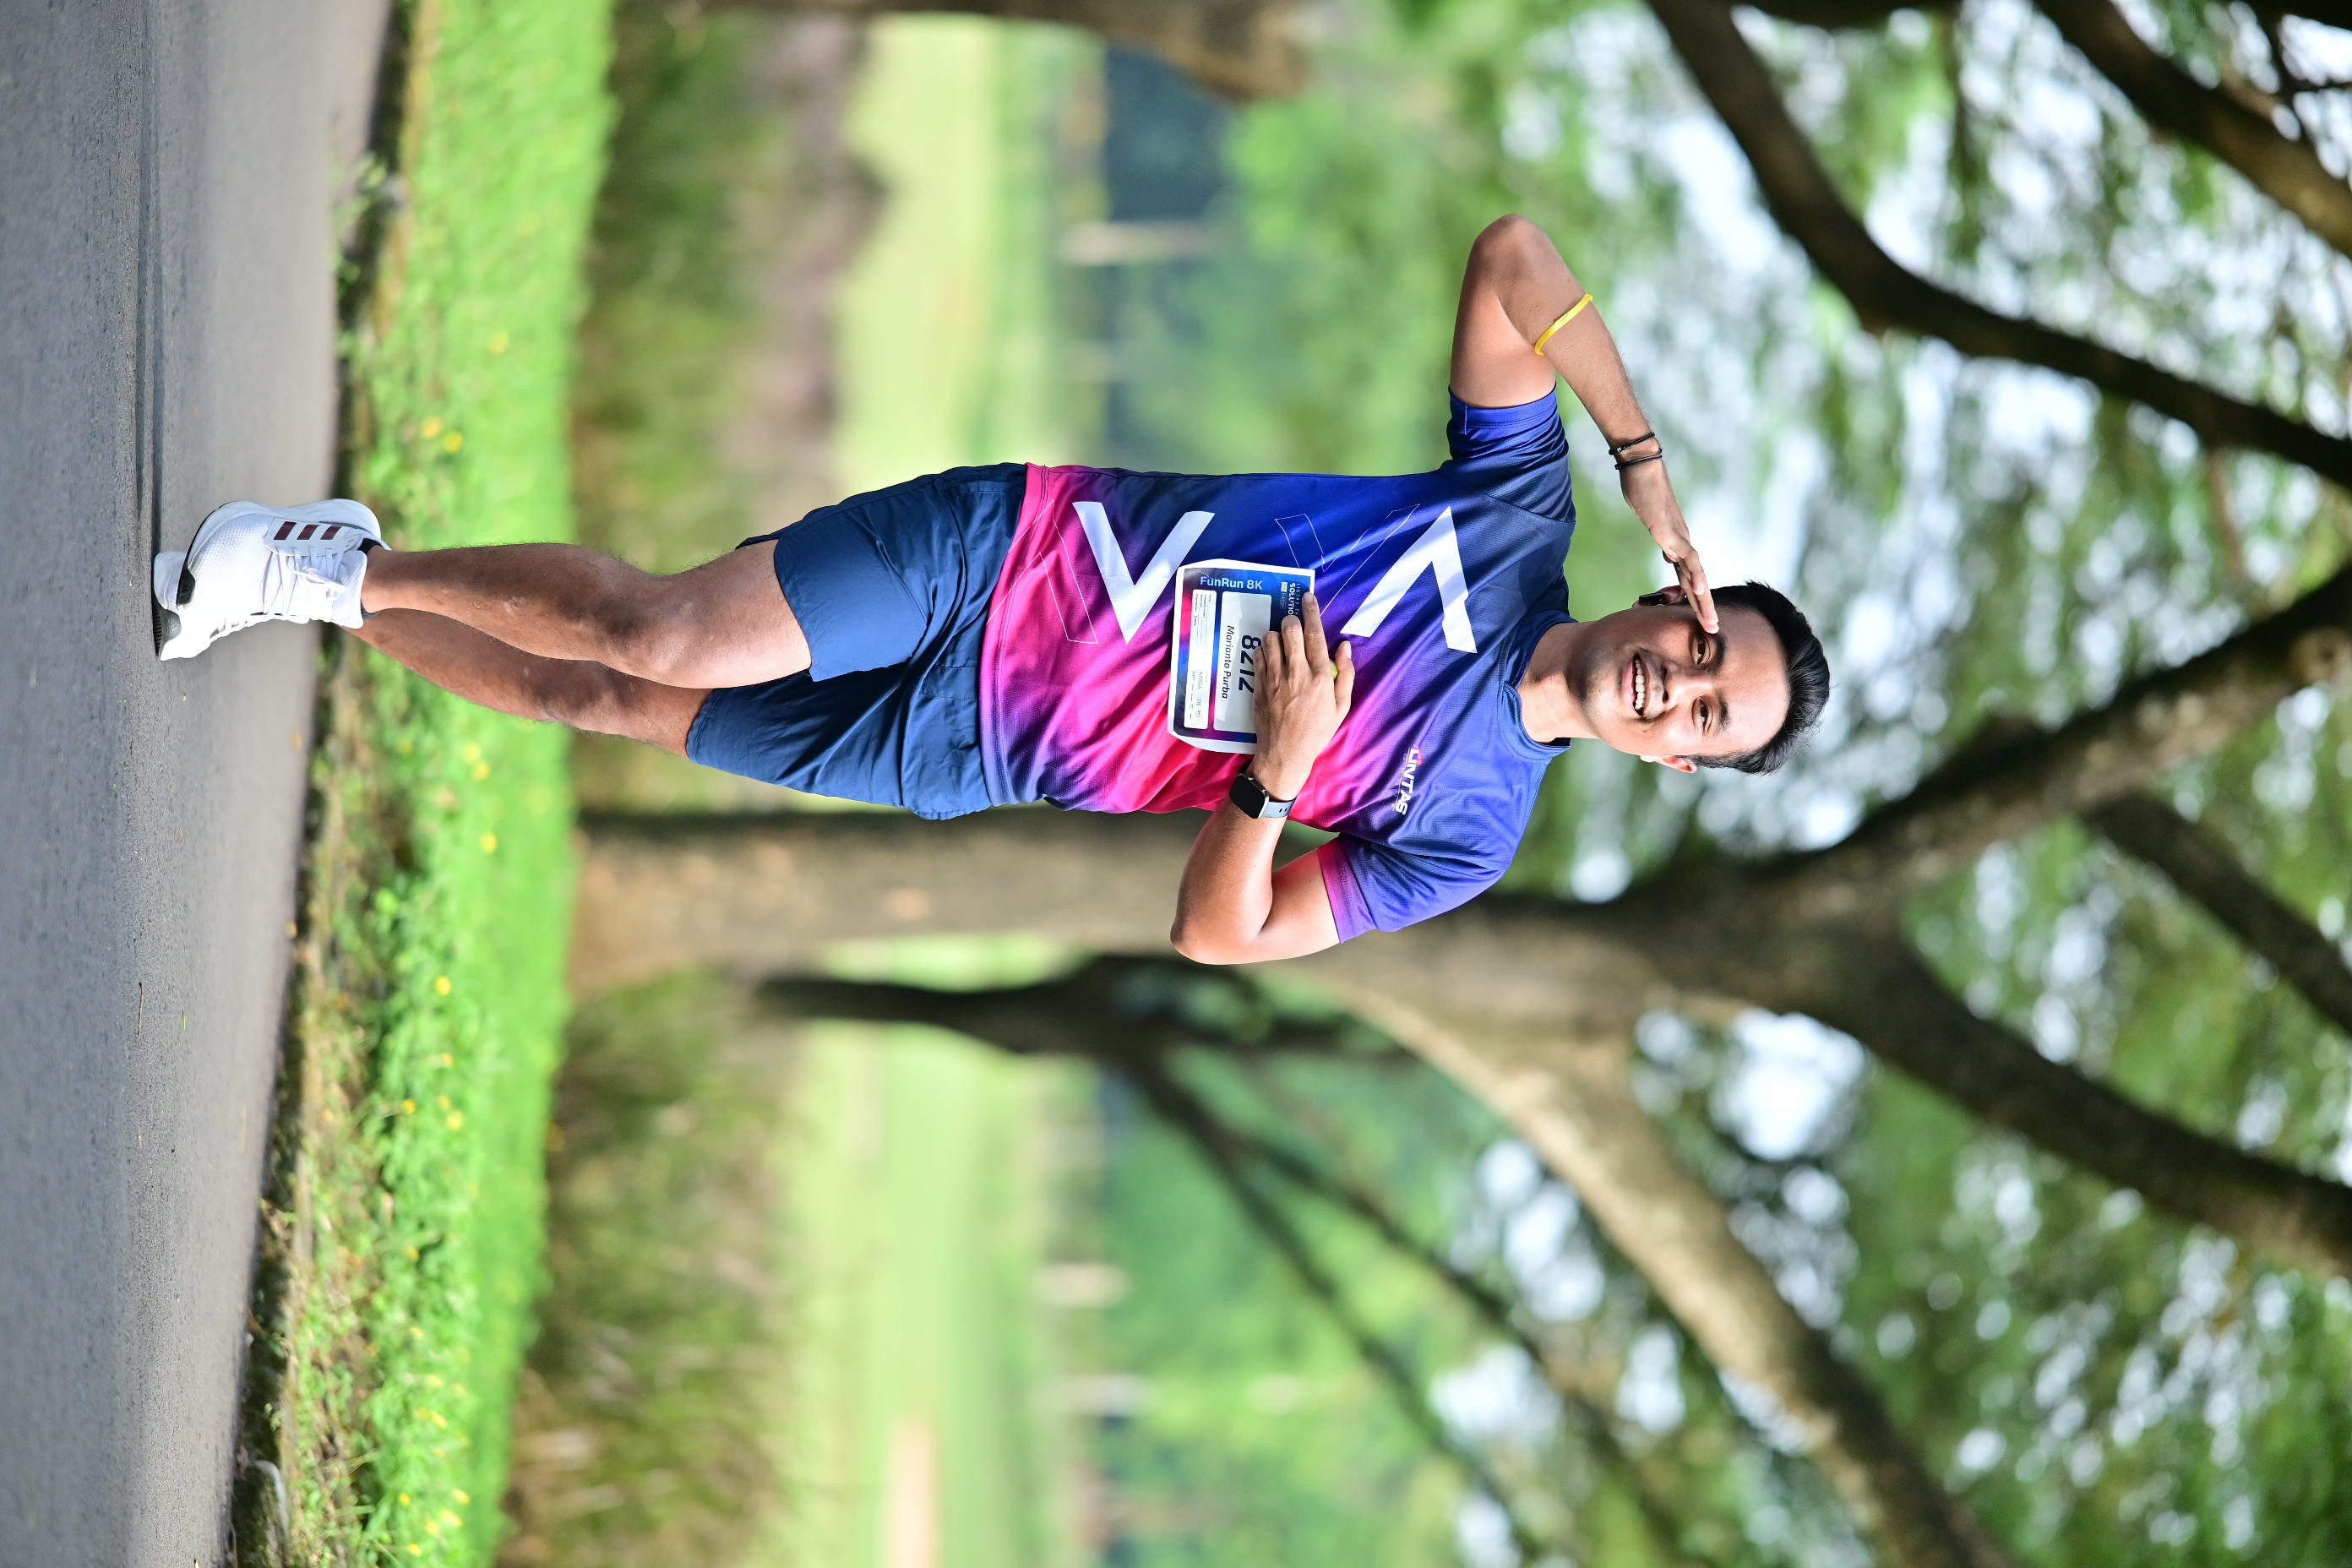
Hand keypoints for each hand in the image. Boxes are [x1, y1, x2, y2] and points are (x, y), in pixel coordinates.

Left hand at [1250, 591, 1354, 797]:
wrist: (1285, 753)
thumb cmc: (1317, 731)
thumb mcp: (1341, 706)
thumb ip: (1346, 674)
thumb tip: (1344, 646)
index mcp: (1321, 678)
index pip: (1316, 635)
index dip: (1312, 612)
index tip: (1308, 598)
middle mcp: (1296, 673)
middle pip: (1290, 630)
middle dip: (1291, 620)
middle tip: (1294, 624)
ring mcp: (1274, 678)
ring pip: (1270, 639)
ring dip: (1277, 635)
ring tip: (1282, 644)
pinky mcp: (1259, 685)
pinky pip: (1258, 655)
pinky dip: (1264, 650)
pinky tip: (1270, 658)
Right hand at [1620, 459, 1716, 632]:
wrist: (1642, 466)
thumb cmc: (1642, 487)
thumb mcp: (1651, 520)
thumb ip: (1662, 539)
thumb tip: (1668, 555)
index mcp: (1676, 543)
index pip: (1688, 576)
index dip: (1695, 597)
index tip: (1700, 617)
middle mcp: (1681, 543)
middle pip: (1696, 581)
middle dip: (1704, 607)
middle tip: (1713, 629)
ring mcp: (1678, 538)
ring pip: (1696, 574)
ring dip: (1704, 600)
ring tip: (1710, 622)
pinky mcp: (1670, 532)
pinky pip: (1686, 558)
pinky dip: (1695, 576)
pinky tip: (1699, 591)